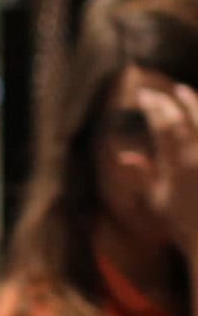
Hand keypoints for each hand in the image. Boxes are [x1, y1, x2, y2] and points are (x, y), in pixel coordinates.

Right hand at [136, 82, 197, 250]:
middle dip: (172, 101)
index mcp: (177, 163)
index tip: (143, 95)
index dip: (153, 107)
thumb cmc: (182, 223)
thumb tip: (125, 156)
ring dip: (194, 104)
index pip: (163, 125)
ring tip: (185, 93)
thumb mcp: (157, 201)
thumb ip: (144, 175)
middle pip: (186, 117)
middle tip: (162, 92)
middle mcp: (197, 154)